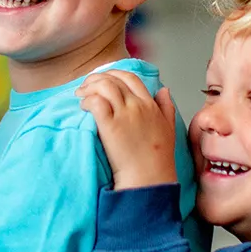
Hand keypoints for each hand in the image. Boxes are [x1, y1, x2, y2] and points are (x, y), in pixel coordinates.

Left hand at [79, 69, 180, 189]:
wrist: (149, 177)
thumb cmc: (158, 158)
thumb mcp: (170, 128)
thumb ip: (167, 107)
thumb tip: (164, 89)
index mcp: (150, 105)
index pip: (131, 78)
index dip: (114, 74)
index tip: (103, 79)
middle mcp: (138, 106)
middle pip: (114, 80)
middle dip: (96, 79)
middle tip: (85, 86)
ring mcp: (124, 115)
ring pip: (104, 87)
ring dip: (89, 87)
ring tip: (80, 95)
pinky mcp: (111, 126)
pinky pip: (96, 102)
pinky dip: (87, 100)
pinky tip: (83, 106)